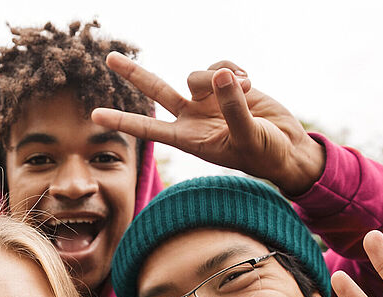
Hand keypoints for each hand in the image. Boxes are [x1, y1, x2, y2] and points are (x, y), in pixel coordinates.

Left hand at [91, 52, 325, 196]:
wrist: (287, 147)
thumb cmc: (265, 153)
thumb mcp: (248, 135)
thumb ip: (232, 107)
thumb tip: (219, 75)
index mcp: (188, 139)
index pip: (148, 129)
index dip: (122, 120)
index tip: (94, 115)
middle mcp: (192, 117)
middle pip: (156, 91)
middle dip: (133, 73)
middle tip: (109, 57)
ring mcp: (208, 100)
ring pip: (196, 73)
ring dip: (219, 76)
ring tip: (247, 90)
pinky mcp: (226, 84)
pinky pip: (220, 65)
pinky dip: (235, 70)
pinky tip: (251, 84)